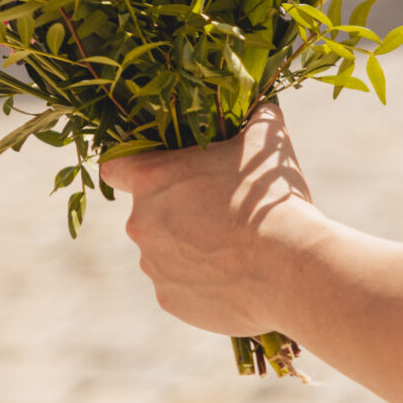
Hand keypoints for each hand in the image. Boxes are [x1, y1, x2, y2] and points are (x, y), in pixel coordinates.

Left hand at [113, 101, 317, 339]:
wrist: (288, 268)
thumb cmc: (269, 196)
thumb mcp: (264, 141)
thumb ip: (256, 116)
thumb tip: (264, 101)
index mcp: (152, 179)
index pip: (114, 167)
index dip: (130, 167)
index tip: (156, 171)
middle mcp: (141, 223)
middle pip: (148, 212)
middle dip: (177, 210)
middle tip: (220, 210)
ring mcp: (153, 266)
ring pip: (163, 251)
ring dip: (188, 247)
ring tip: (233, 247)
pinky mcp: (170, 301)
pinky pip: (179, 285)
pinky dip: (199, 281)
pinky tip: (233, 276)